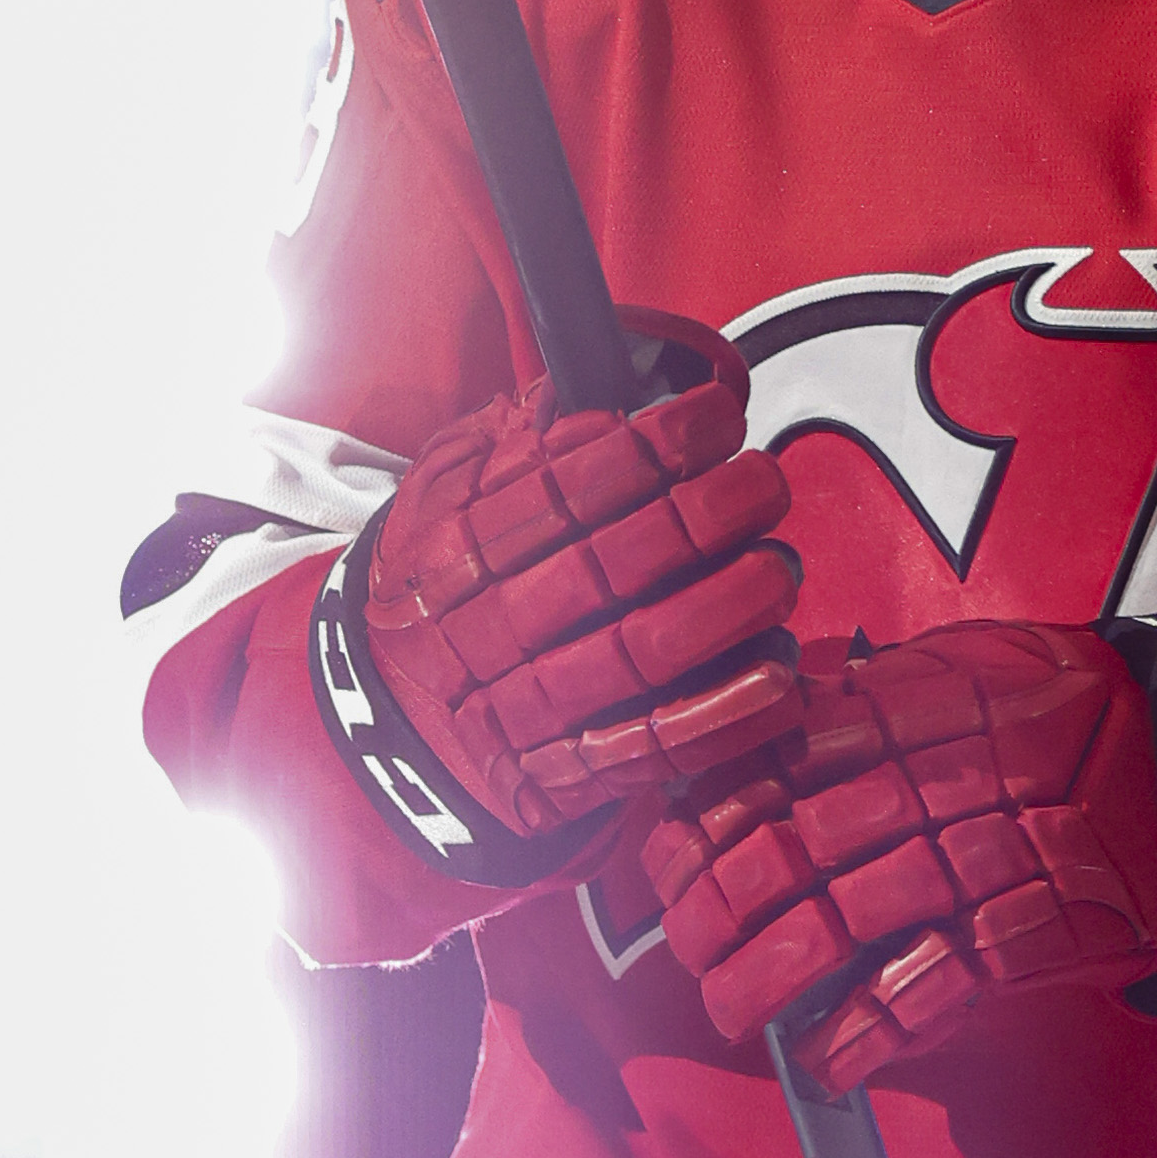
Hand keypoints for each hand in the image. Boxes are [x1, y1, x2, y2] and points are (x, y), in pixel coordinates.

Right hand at [357, 311, 801, 839]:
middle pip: (607, 567)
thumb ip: (516, 434)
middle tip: (763, 482)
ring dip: (725, 610)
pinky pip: (649, 750)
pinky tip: (774, 676)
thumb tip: (603, 382)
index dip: (650, 448)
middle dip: (702, 519)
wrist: (378, 711)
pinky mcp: (559, 775)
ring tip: (778, 567)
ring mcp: (520, 708)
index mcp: (453, 543)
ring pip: (638, 655)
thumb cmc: (437, 579)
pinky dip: (719, 717)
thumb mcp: (444, 485)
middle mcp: (483, 625)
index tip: (717, 416)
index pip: (560, 487)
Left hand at [644, 621, 1156, 1094]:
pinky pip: (936, 987)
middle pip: (797, 840)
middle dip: (719, 901)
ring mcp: (996, 858)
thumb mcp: (981, 659)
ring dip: (770, 976)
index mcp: (925, 700)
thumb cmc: (1078, 714)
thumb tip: (768, 696)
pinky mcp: (1042, 934)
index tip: (662, 846)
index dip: (709, 805)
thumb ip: (877, 680)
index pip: (783, 750)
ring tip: (726, 1007)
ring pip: (849, 919)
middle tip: (681, 939)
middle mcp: (952, 776)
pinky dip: (869, 1032)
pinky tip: (821, 1056)